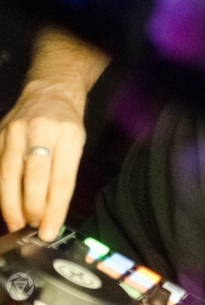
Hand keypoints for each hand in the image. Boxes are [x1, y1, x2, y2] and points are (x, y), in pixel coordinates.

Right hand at [0, 89, 85, 240]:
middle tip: (33, 226)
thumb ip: (64, 176)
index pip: (62, 179)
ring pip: (8, 175)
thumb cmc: (65, 125)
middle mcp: (41, 131)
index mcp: (68, 135)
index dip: (55, 209)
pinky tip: (3, 204)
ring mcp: (15, 131)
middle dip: (32, 208)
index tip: (51, 231)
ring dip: (11, 204)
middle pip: (33, 177)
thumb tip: (52, 214)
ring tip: (17, 222)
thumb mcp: (76, 145)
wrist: (48, 93)